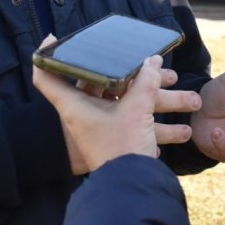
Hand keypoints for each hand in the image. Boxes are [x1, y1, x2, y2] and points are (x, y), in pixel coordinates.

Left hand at [33, 37, 199, 174]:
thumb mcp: (137, 110)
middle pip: (101, 82)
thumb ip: (146, 82)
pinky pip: (135, 119)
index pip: (46, 76)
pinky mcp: (117, 137)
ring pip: (126, 100)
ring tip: (178, 87)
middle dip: (132, 71)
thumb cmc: (123, 149)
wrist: (132, 186)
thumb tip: (152, 61)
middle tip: (151, 63)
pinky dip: (154, 117)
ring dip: (154, 94)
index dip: (46, 55)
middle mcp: (83, 114)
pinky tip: (176, 124)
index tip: (52, 37)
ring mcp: (100, 126)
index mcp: (75, 105)